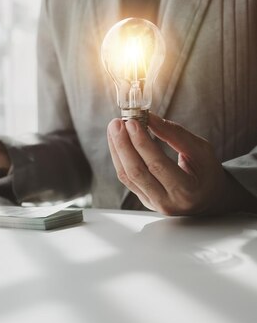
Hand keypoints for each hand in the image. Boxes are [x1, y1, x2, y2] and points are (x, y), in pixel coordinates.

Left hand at [107, 113, 252, 214]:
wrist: (208, 198)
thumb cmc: (207, 172)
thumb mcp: (201, 150)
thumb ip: (175, 135)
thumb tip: (149, 118)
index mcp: (187, 190)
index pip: (157, 165)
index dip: (142, 143)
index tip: (131, 122)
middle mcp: (167, 202)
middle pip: (137, 172)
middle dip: (123, 145)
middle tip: (116, 123)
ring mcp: (153, 204)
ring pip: (128, 176)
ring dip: (117, 150)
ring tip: (114, 129)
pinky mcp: (144, 200)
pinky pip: (127, 179)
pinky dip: (119, 159)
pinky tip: (117, 143)